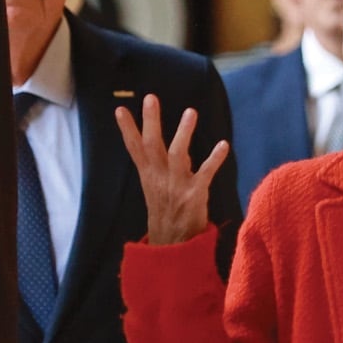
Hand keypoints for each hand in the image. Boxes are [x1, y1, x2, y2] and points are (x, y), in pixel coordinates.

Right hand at [114, 95, 229, 245]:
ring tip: (190, 112)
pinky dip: (214, 159)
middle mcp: (160, 177)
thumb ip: (162, 164)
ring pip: (178, 155)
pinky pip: (205, 173)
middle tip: (150, 98)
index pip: (134, 148)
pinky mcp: (195, 194)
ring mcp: (177, 185)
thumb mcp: (156, 186)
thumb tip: (170, 143)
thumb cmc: (166, 211)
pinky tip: (223, 144)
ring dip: (184, 133)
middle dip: (151, 121)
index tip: (120, 109)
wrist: (172, 243)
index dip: (127, 129)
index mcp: (149, 174)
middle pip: (152, 145)